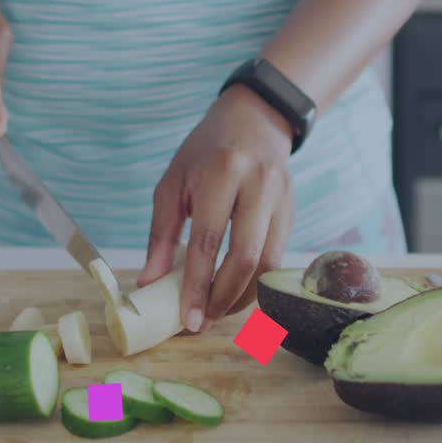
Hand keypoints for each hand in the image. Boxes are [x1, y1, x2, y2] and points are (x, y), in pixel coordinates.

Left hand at [138, 84, 296, 331]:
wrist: (254, 120)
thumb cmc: (205, 152)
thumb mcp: (173, 183)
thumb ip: (161, 235)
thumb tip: (148, 284)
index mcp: (222, 172)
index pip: (207, 240)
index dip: (196, 284)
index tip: (187, 318)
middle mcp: (257, 184)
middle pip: (245, 257)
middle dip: (223, 298)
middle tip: (202, 322)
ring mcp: (281, 198)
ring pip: (267, 264)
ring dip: (242, 297)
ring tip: (217, 313)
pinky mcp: (293, 211)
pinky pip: (278, 258)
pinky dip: (256, 283)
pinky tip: (236, 295)